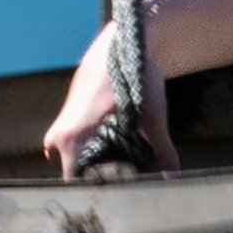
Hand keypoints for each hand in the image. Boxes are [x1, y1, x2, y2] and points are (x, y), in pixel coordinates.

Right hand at [44, 31, 179, 176]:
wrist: (121, 42)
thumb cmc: (134, 78)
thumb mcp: (153, 117)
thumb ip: (163, 150)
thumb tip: (173, 176)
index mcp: (72, 138)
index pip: (75, 181)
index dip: (97, 188)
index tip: (118, 191)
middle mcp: (60, 134)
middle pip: (72, 172)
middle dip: (94, 177)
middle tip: (119, 178)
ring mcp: (61, 123)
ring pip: (69, 157)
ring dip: (88, 162)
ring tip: (114, 163)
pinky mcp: (68, 115)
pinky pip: (70, 143)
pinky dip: (86, 148)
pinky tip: (110, 147)